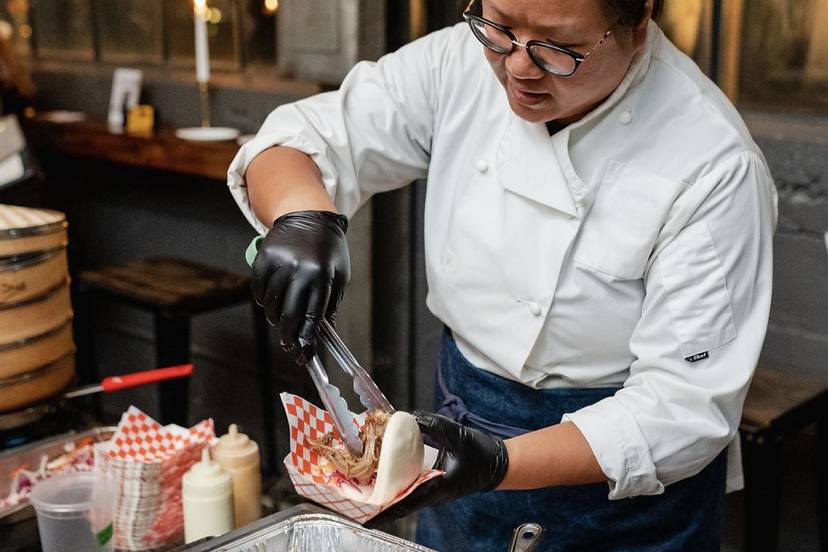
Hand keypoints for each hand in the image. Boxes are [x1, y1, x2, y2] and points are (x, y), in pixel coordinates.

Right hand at [252, 210, 349, 363]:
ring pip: (272, 305)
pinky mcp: (264, 258)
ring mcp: (280, 264)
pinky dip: (264, 301)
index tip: (304, 353)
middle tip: (289, 345)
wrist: (308, 215)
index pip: (312, 317)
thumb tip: (322, 331)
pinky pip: (259, 290)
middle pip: (289, 315)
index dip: (307, 339)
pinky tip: (272, 301)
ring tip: (281, 318)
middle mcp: (300, 271)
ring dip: (276, 318)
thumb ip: (331, 302)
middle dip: (289, 336)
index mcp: (322, 277)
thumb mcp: (339, 274)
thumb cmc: (328, 249)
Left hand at [368, 411, 508, 525]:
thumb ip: (434, 425)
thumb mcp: (458, 435)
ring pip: (404, 496)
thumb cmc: (482, 454)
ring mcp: (433, 490)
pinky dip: (397, 482)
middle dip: (379, 502)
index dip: (386, 512)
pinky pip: (411, 487)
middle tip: (356, 497)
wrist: (499, 463)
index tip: (367, 519)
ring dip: (386, 492)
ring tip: (364, 486)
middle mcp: (433, 494)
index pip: (407, 503)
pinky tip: (386, 473)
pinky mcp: (434, 484)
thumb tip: (412, 417)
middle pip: (400, 503)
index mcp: (439, 488)